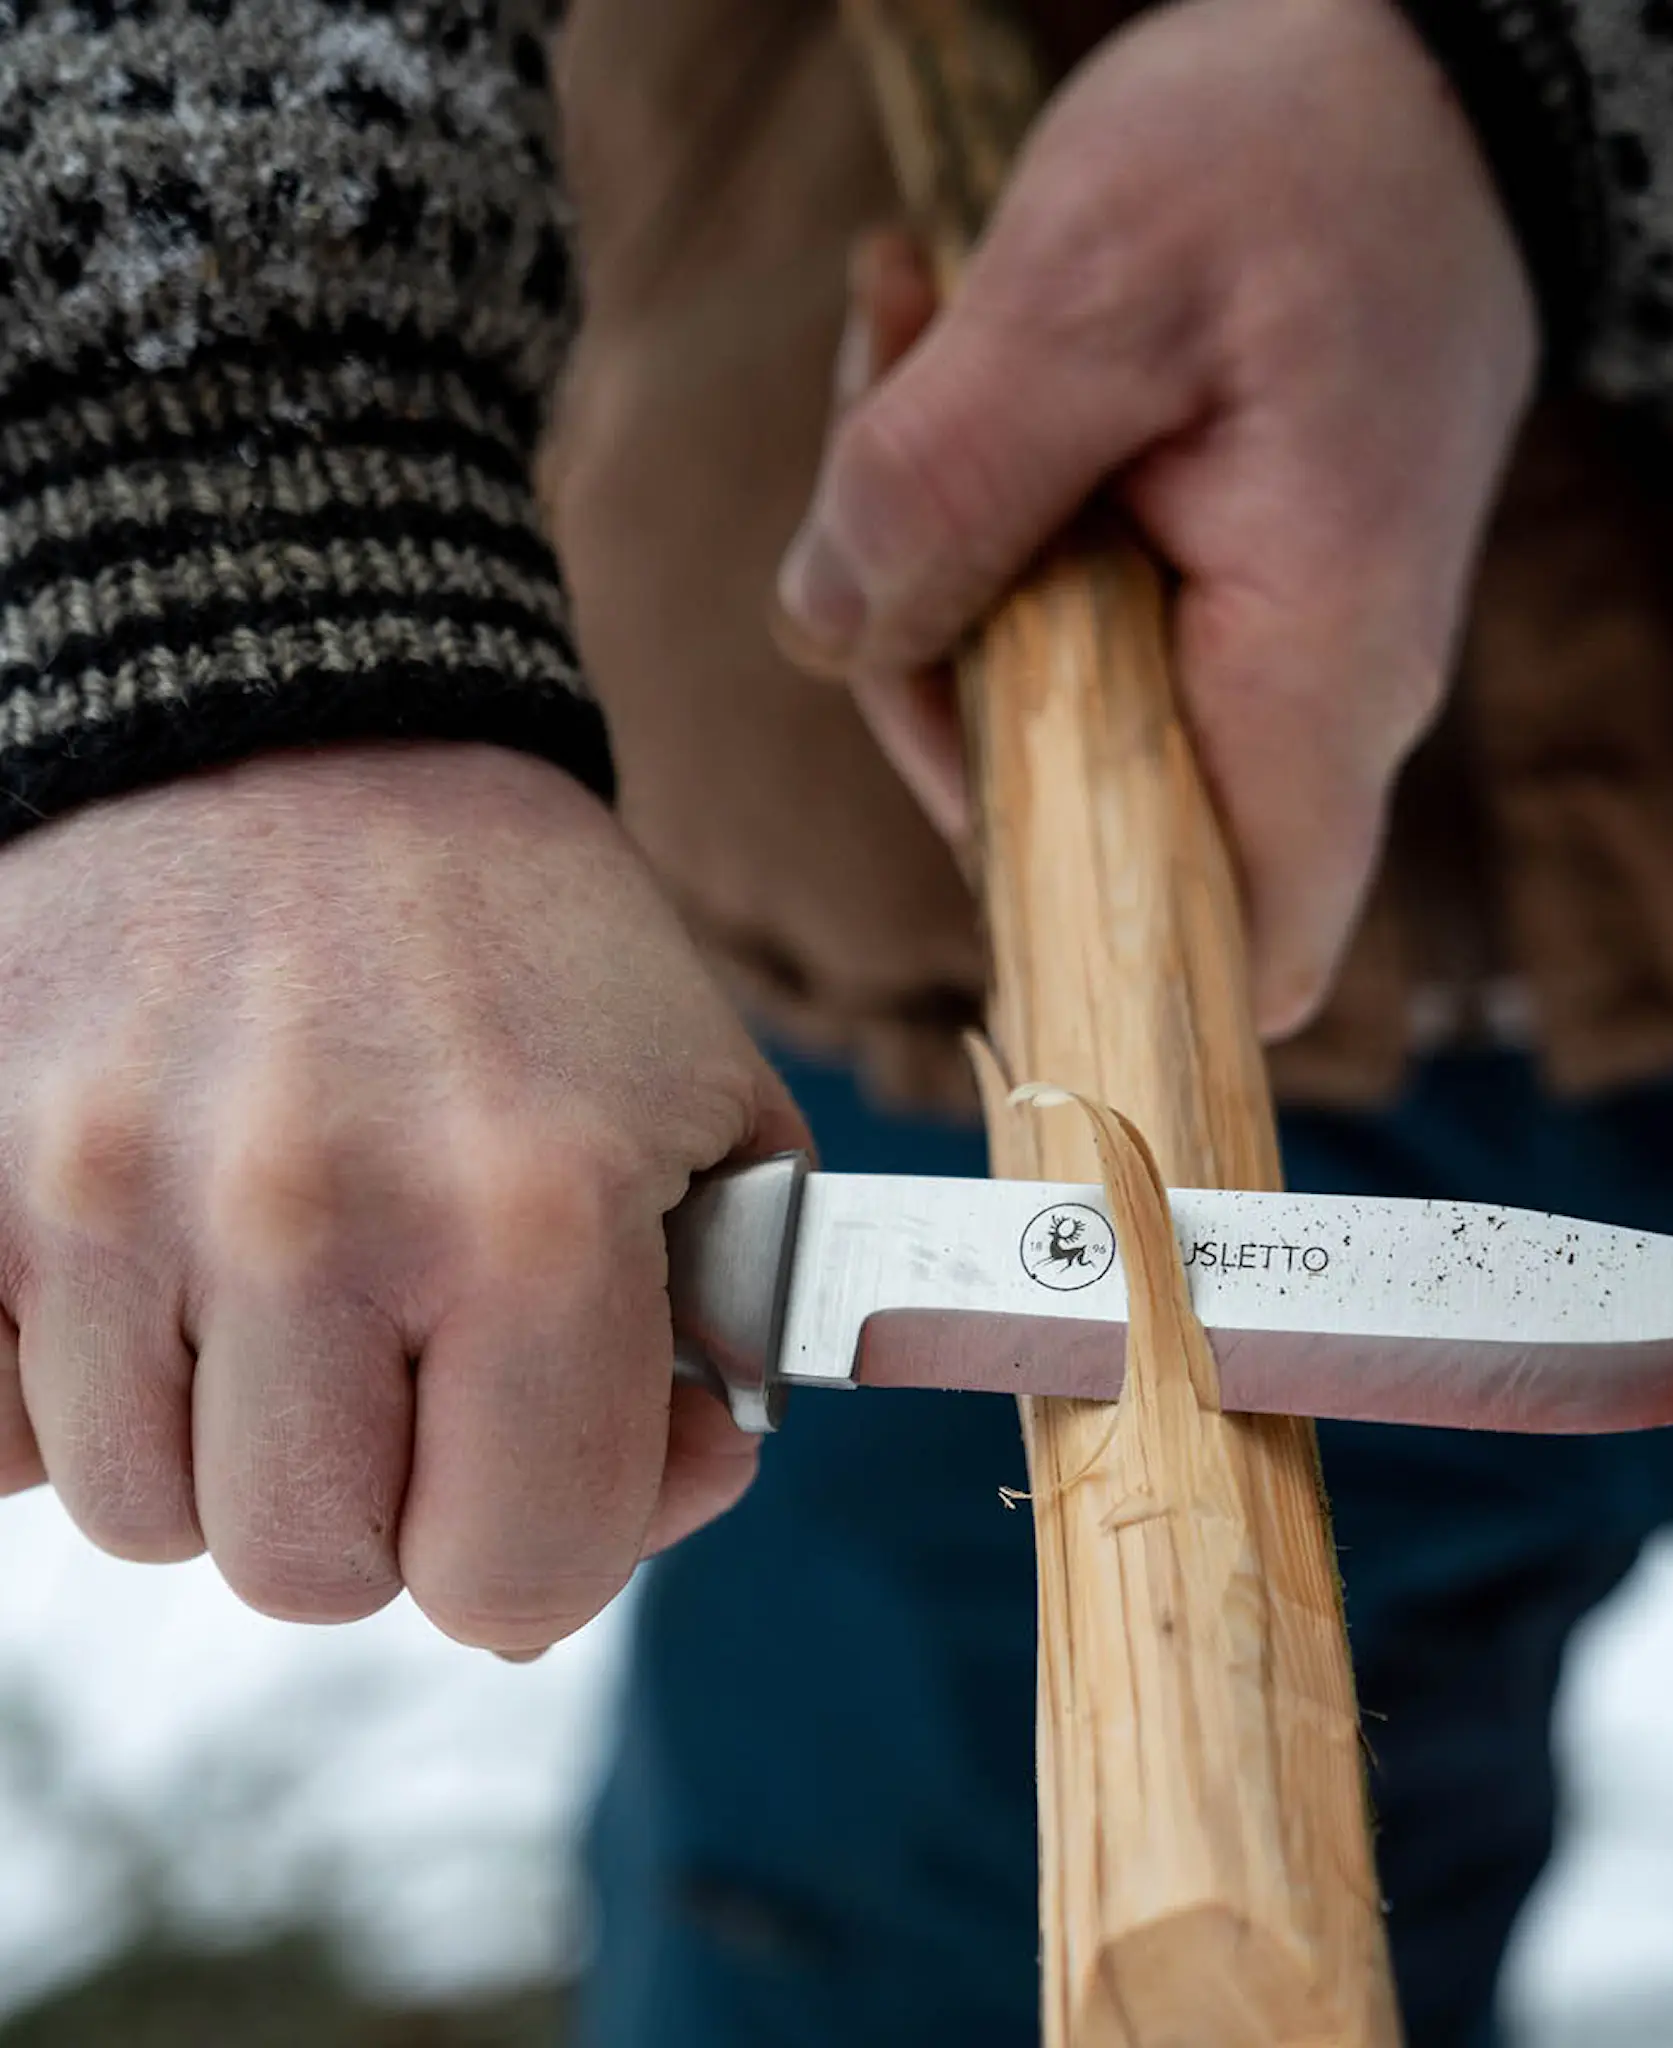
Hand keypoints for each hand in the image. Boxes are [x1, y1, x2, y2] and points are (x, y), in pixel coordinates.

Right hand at [0, 743, 804, 1652]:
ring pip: (143, 1512)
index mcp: (530, 1215)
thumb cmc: (529, 943)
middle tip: (411, 1351)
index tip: (549, 1455)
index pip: (517, 1580)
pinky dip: (71, 1390)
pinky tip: (156, 1272)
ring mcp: (104, 1191)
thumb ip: (724, 1335)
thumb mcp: (709, 1108)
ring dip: (229, 1435)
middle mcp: (307, 1216)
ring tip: (290, 1270)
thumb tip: (655, 1508)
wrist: (315, 733)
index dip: (550, 1546)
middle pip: (308, 1574)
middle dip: (381, 1498)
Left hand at [775, 0, 1536, 1035]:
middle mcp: (1311, 706)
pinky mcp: (1227, 604)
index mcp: (1312, 671)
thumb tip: (831, 629)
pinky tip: (963, 363)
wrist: (1431, 91)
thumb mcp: (1092, 281)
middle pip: (1075, 826)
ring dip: (943, 561)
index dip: (1094, 955)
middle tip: (891, 422)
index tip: (960, 788)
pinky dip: (991, 524)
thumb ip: (945, 476)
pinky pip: (1071, 638)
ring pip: (1049, 724)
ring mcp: (1271, 663)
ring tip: (923, 340)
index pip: (1243, 955)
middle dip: (935, 660)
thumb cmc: (1301, 165)